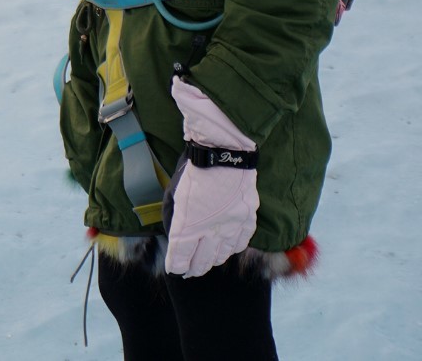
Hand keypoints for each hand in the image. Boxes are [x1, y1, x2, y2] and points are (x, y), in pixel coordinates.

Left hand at [164, 76, 260, 277]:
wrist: (224, 150)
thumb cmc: (195, 168)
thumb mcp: (175, 192)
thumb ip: (174, 216)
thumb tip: (174, 233)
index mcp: (189, 225)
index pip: (181, 256)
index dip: (176, 265)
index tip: (175, 268)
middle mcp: (211, 231)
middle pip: (202, 261)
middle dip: (193, 268)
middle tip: (189, 271)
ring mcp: (231, 226)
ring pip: (222, 256)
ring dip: (212, 261)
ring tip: (206, 262)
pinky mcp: (247, 219)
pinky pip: (241, 243)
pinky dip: (232, 249)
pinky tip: (226, 249)